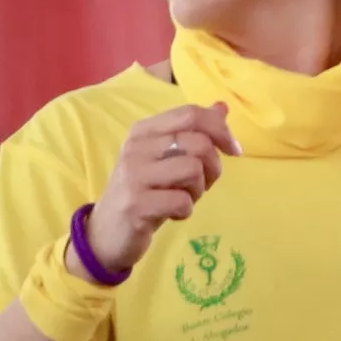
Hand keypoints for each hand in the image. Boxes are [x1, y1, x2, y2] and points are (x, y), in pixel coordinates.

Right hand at [91, 103, 234, 271]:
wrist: (106, 233)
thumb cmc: (144, 193)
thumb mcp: (166, 159)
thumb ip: (192, 132)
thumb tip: (221, 107)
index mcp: (143, 130)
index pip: (191, 114)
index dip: (220, 130)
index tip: (234, 151)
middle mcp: (136, 147)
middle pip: (198, 142)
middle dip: (214, 167)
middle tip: (203, 184)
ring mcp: (134, 175)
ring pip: (193, 169)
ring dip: (199, 190)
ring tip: (184, 198)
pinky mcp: (136, 204)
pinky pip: (182, 201)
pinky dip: (186, 210)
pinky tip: (173, 214)